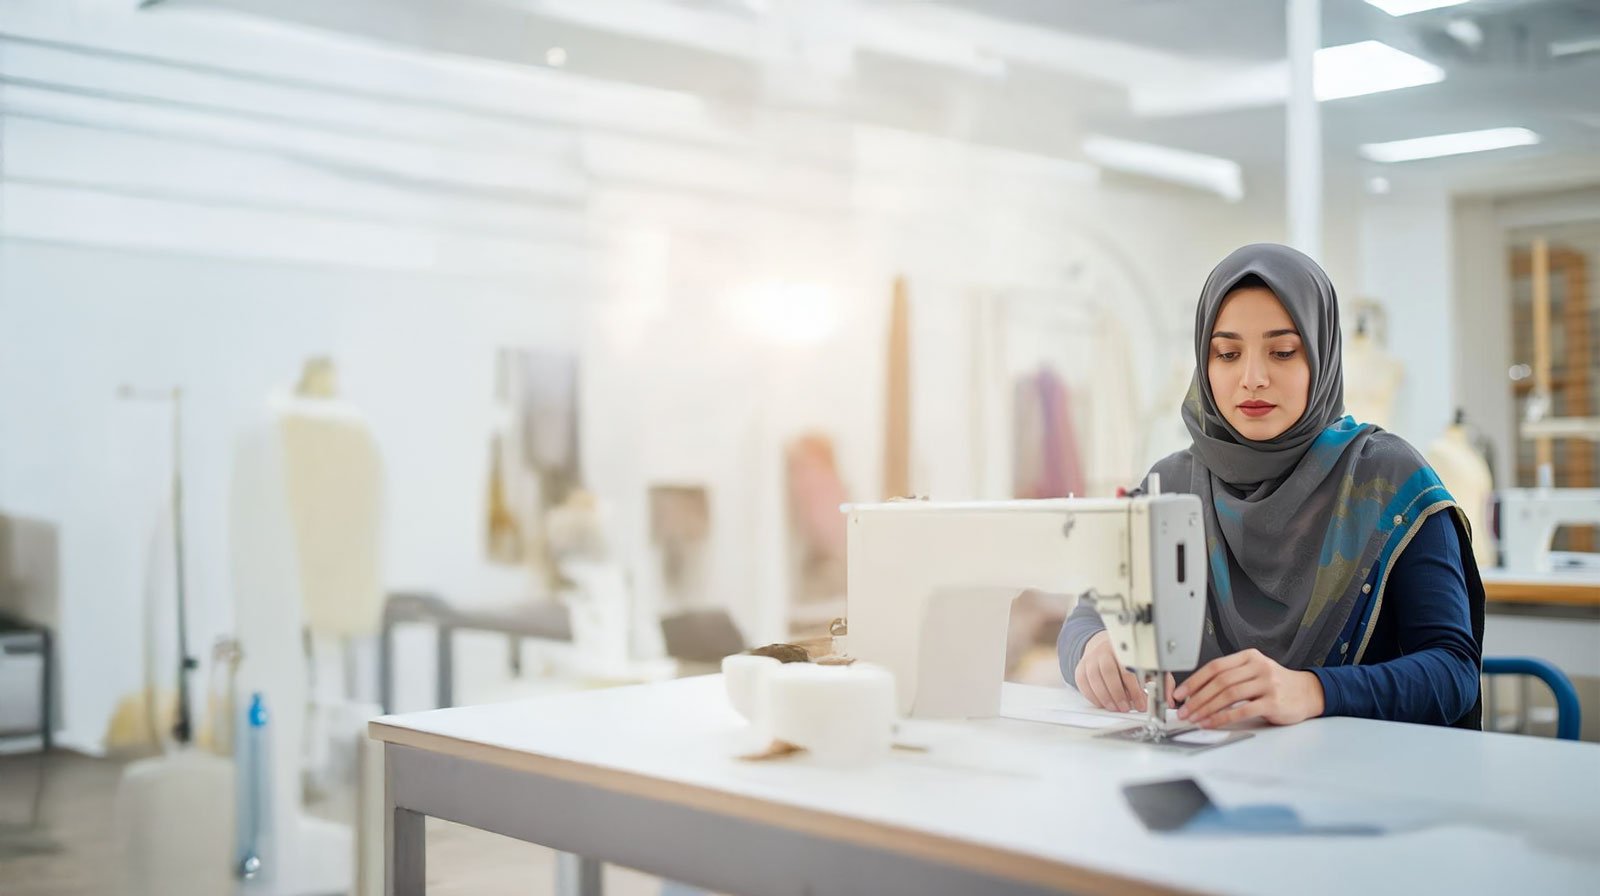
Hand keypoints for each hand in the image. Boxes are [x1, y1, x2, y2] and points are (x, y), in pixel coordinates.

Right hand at [1075, 631, 1175, 713]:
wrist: (1104, 645)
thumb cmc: (1129, 659)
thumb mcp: (1148, 665)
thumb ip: (1161, 681)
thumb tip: (1170, 700)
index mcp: (1124, 650)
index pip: (1128, 670)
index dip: (1135, 690)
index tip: (1141, 704)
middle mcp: (1105, 651)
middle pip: (1108, 673)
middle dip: (1118, 694)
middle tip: (1126, 708)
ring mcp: (1091, 659)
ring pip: (1094, 678)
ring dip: (1105, 697)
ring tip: (1115, 708)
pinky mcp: (1081, 667)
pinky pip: (1083, 682)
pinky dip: (1092, 695)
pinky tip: (1102, 703)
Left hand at [1173, 648, 1324, 727]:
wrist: (1308, 693)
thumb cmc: (1276, 684)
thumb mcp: (1254, 671)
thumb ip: (1231, 676)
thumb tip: (1197, 692)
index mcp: (1249, 657)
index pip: (1214, 666)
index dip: (1194, 681)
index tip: (1180, 694)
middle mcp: (1257, 667)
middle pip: (1219, 681)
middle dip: (1197, 698)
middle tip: (1184, 710)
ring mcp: (1266, 684)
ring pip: (1228, 695)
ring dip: (1207, 708)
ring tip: (1195, 718)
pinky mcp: (1273, 702)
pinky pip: (1242, 710)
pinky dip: (1223, 718)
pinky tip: (1212, 723)